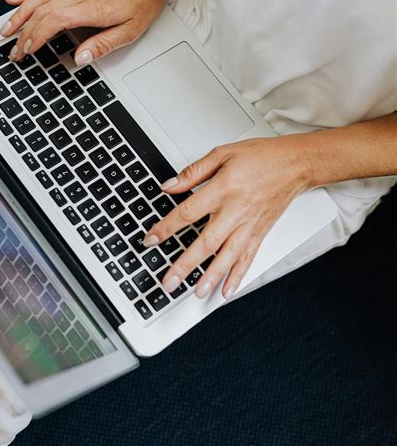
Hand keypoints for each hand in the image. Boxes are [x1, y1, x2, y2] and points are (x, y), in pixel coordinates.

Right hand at [0, 0, 171, 65]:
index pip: (52, 22)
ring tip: (5, 30)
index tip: (26, 52)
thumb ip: (103, 45)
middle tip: (13, 52)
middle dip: (22, 34)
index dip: (35, 38)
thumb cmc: (142, 0)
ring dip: (18, 15)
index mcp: (89, 8)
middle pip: (40, 13)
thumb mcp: (130, 31)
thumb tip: (80, 58)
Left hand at [143, 135, 311, 299]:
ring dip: (211, 276)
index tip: (150, 240)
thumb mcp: (222, 153)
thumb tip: (169, 185)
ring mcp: (249, 224)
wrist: (295, 164)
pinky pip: (248, 257)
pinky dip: (237, 276)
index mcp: (223, 189)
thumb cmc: (262, 156)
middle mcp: (235, 211)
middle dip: (185, 265)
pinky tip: (227, 289)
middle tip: (169, 281)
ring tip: (196, 292)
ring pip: (227, 256)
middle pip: (206, 243)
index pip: (187, 213)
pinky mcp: (260, 232)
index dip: (166, 228)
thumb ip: (193, 172)